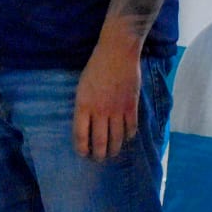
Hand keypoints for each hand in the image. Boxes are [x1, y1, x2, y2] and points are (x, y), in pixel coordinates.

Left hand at [73, 35, 140, 160]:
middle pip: (99, 142)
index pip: (80, 135)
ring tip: (112, 153)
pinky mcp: (131, 106)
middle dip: (98, 155)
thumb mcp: (82, 87)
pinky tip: (126, 138)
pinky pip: (131, 128)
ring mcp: (117, 110)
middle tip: (99, 159)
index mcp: (83, 105)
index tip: (83, 154)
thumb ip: (84, 106)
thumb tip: (87, 124)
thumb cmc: (96, 67)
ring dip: (114, 150)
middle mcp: (99, 111)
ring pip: (116, 139)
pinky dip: (129, 136)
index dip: (82, 148)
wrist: (117, 52)